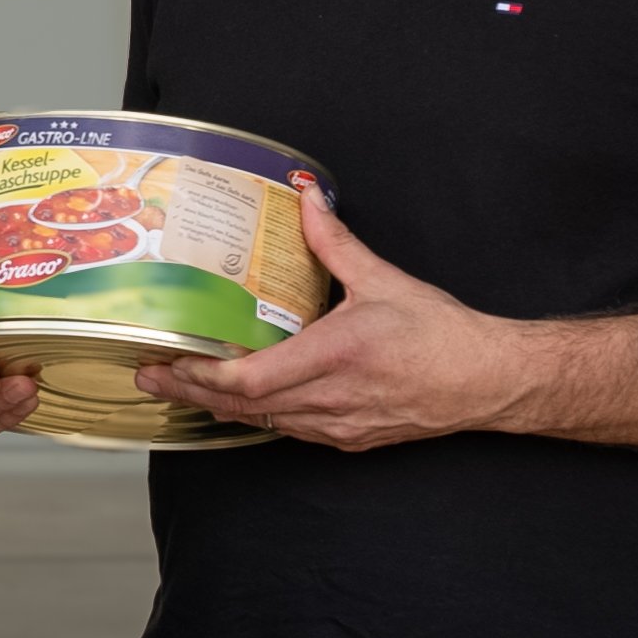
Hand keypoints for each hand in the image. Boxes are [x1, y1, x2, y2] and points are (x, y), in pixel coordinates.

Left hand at [140, 188, 525, 450]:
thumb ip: (335, 243)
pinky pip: (287, 430)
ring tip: (177, 387)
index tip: (168, 361)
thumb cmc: (443, 335)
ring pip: (261, 422)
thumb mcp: (384, 280)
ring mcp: (338, 425)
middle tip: (147, 377)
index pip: (250, 379)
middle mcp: (330, 399)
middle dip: (189, 392)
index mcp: (335, 357)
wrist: (490, 381)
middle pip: (242, 406)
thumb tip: (307, 199)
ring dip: (216, 406)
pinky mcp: (348, 438)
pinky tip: (233, 402)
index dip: (202, 374)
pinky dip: (254, 416)